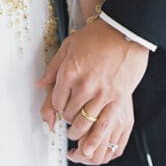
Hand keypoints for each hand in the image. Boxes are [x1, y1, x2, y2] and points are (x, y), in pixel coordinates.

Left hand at [37, 19, 148, 164]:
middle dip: (68, 119)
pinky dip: (97, 133)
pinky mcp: (118, 99)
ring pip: (85, 123)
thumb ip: (53, 68)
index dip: (57, 107)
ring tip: (79, 131)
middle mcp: (83, 85)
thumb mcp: (69, 46)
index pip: (56, 102)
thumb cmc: (97, 36)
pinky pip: (104, 124)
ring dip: (80, 131)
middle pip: (69, 114)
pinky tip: (94, 134)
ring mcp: (101, 93)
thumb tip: (40, 84)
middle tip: (70, 118)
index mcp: (69, 72)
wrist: (124, 31)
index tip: (61, 106)